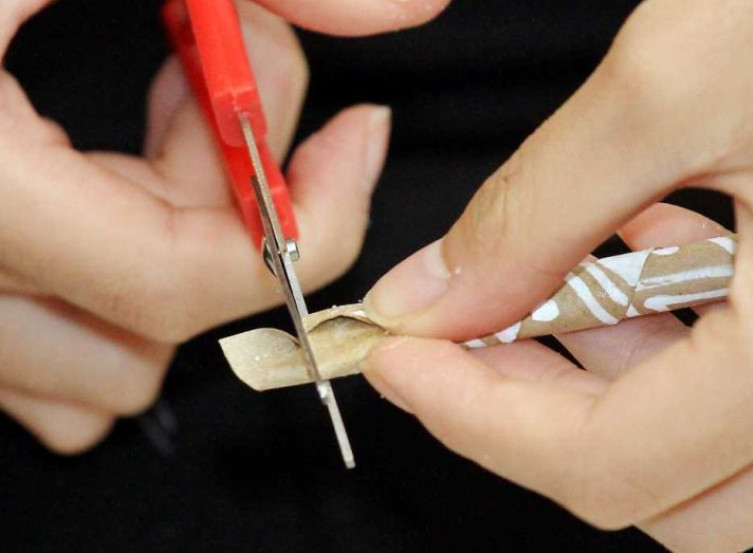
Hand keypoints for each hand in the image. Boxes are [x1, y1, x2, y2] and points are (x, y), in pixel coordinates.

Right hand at [0, 1, 396, 452]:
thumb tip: (408, 5)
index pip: (190, 282)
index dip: (306, 214)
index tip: (354, 136)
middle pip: (162, 322)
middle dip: (231, 199)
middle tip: (227, 73)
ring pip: (102, 360)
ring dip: (174, 241)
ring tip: (163, 109)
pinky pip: (41, 357)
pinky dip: (111, 277)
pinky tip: (106, 168)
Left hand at [361, 0, 752, 549]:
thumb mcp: (673, 80)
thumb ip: (533, 214)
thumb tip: (433, 298)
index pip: (607, 464)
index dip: (473, 421)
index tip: (399, 359)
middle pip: (657, 484)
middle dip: (529, 413)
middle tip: (459, 328)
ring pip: (709, 453)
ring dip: (602, 380)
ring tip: (553, 278)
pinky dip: (676, 347)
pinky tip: (651, 250)